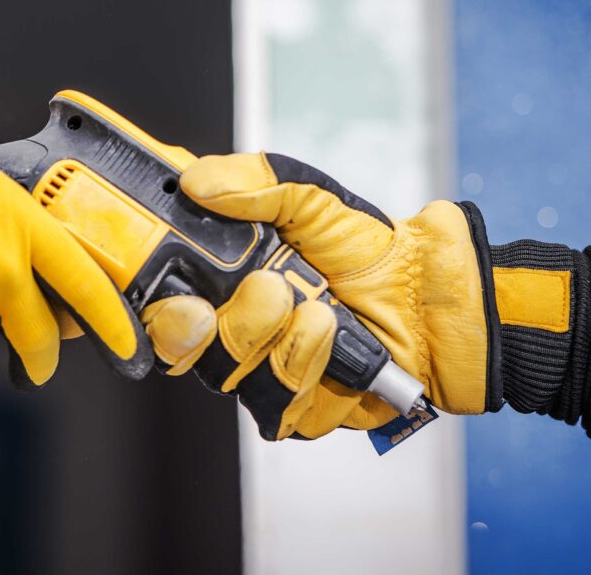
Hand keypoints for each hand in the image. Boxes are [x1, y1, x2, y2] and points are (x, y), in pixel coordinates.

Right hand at [142, 152, 497, 439]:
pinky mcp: (296, 411)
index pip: (161, 297)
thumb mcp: (315, 200)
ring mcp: (261, 371)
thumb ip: (258, 183)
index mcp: (221, 279)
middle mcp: (232, 327)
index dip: (155, 298)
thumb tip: (197, 180)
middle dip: (212, 324)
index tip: (171, 283)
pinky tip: (330, 335)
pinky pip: (276, 406)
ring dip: (272, 339)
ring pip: (229, 376)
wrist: (435, 301)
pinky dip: (303, 366)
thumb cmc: (372, 251)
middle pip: (182, 346)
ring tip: (317, 308)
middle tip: (261, 290)